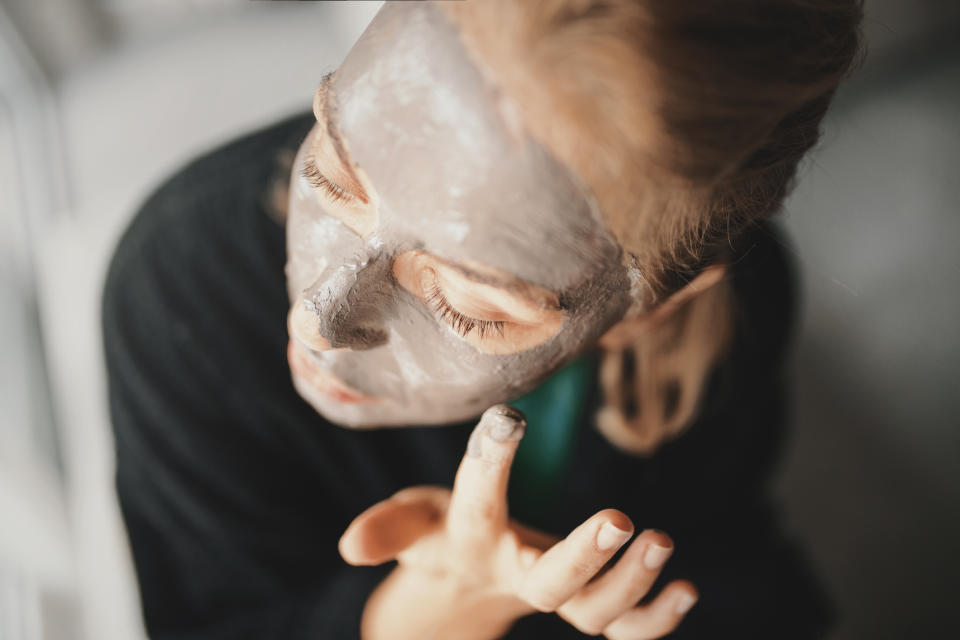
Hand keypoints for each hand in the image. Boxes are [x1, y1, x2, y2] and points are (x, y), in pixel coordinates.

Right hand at [339, 404, 697, 638]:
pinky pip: (622, 631)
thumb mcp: (412, 520)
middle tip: (624, 519)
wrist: (462, 589)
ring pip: (593, 613)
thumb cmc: (441, 533)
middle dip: (585, 557)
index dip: (488, 463)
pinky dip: (654, 622)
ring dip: (631, 584)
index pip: (476, 500)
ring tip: (660, 542)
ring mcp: (551, 595)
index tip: (507, 419)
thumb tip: (351, 547)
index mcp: (468, 540)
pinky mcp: (583, 605)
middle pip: (548, 582)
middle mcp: (513, 573)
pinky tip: (685, 589)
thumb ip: (388, 528)